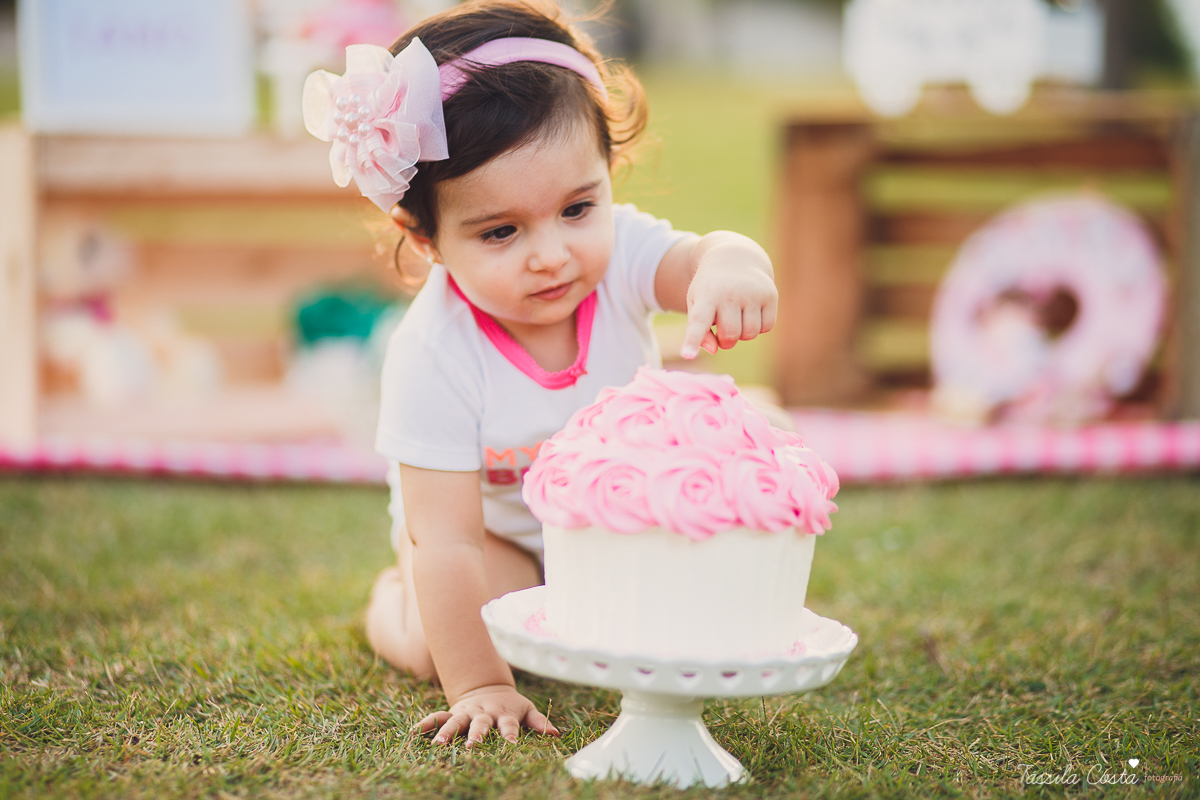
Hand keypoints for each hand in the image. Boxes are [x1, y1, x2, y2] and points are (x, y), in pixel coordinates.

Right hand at [412, 684, 558, 746]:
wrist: (490, 687)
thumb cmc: (512, 705)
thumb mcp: (527, 708)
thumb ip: (539, 721)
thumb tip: (555, 733)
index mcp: (504, 714)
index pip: (509, 726)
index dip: (511, 735)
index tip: (511, 745)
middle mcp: (484, 713)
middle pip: (480, 725)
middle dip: (476, 735)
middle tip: (471, 746)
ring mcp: (467, 712)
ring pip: (456, 722)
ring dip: (447, 732)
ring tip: (438, 745)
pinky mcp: (453, 711)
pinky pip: (437, 716)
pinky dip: (426, 723)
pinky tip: (414, 733)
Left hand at [679, 239, 777, 359]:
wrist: (734, 258)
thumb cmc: (710, 289)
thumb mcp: (697, 305)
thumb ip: (698, 331)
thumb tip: (715, 350)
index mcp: (706, 297)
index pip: (698, 322)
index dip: (692, 341)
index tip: (687, 355)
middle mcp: (730, 293)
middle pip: (731, 336)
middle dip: (726, 339)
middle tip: (721, 326)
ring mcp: (752, 292)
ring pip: (750, 333)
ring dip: (743, 333)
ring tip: (736, 316)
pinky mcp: (770, 294)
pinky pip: (767, 327)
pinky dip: (759, 326)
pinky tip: (751, 311)